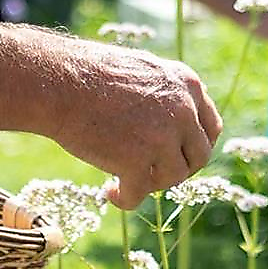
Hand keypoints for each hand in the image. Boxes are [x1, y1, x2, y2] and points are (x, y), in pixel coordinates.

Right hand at [46, 42, 221, 210]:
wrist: (57, 81)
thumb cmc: (88, 73)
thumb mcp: (142, 70)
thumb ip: (167, 94)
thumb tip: (183, 122)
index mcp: (186, 84)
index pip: (210, 127)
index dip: (195, 146)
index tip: (178, 156)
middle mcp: (182, 110)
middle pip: (198, 156)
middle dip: (177, 168)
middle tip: (153, 173)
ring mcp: (163, 138)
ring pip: (174, 178)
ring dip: (152, 182)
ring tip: (125, 178)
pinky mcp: (138, 164)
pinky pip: (139, 195)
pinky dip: (126, 198)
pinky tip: (110, 192)